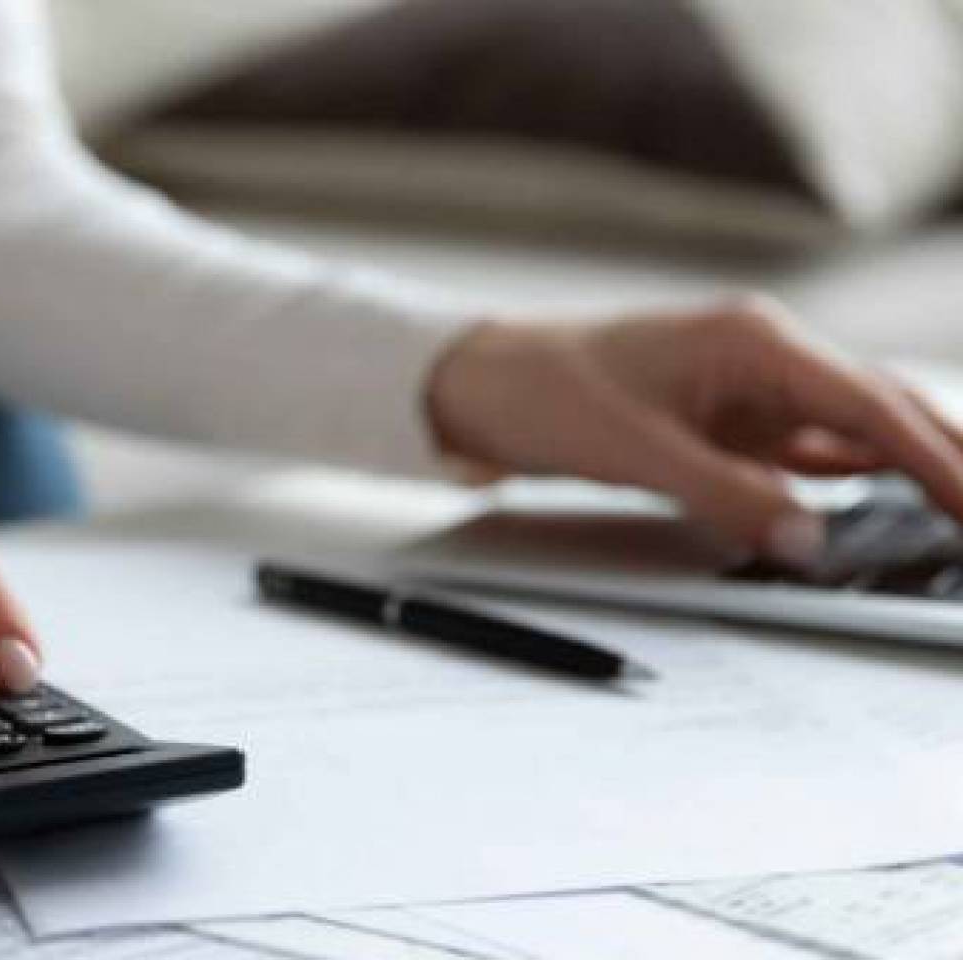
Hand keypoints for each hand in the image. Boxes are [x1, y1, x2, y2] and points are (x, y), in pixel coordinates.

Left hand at [428, 296, 962, 562]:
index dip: (941, 461)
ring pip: (853, 433)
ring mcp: (749, 391)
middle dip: (947, 457)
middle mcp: (766, 359)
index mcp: (755, 342)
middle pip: (881, 410)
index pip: (872, 406)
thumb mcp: (638, 451)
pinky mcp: (727, 421)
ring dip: (910, 469)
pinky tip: (883, 506)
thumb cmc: (548, 392)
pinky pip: (805, 452)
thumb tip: (812, 544)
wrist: (484, 380)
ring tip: (955, 516)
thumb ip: (730, 496)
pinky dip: (849, 479)